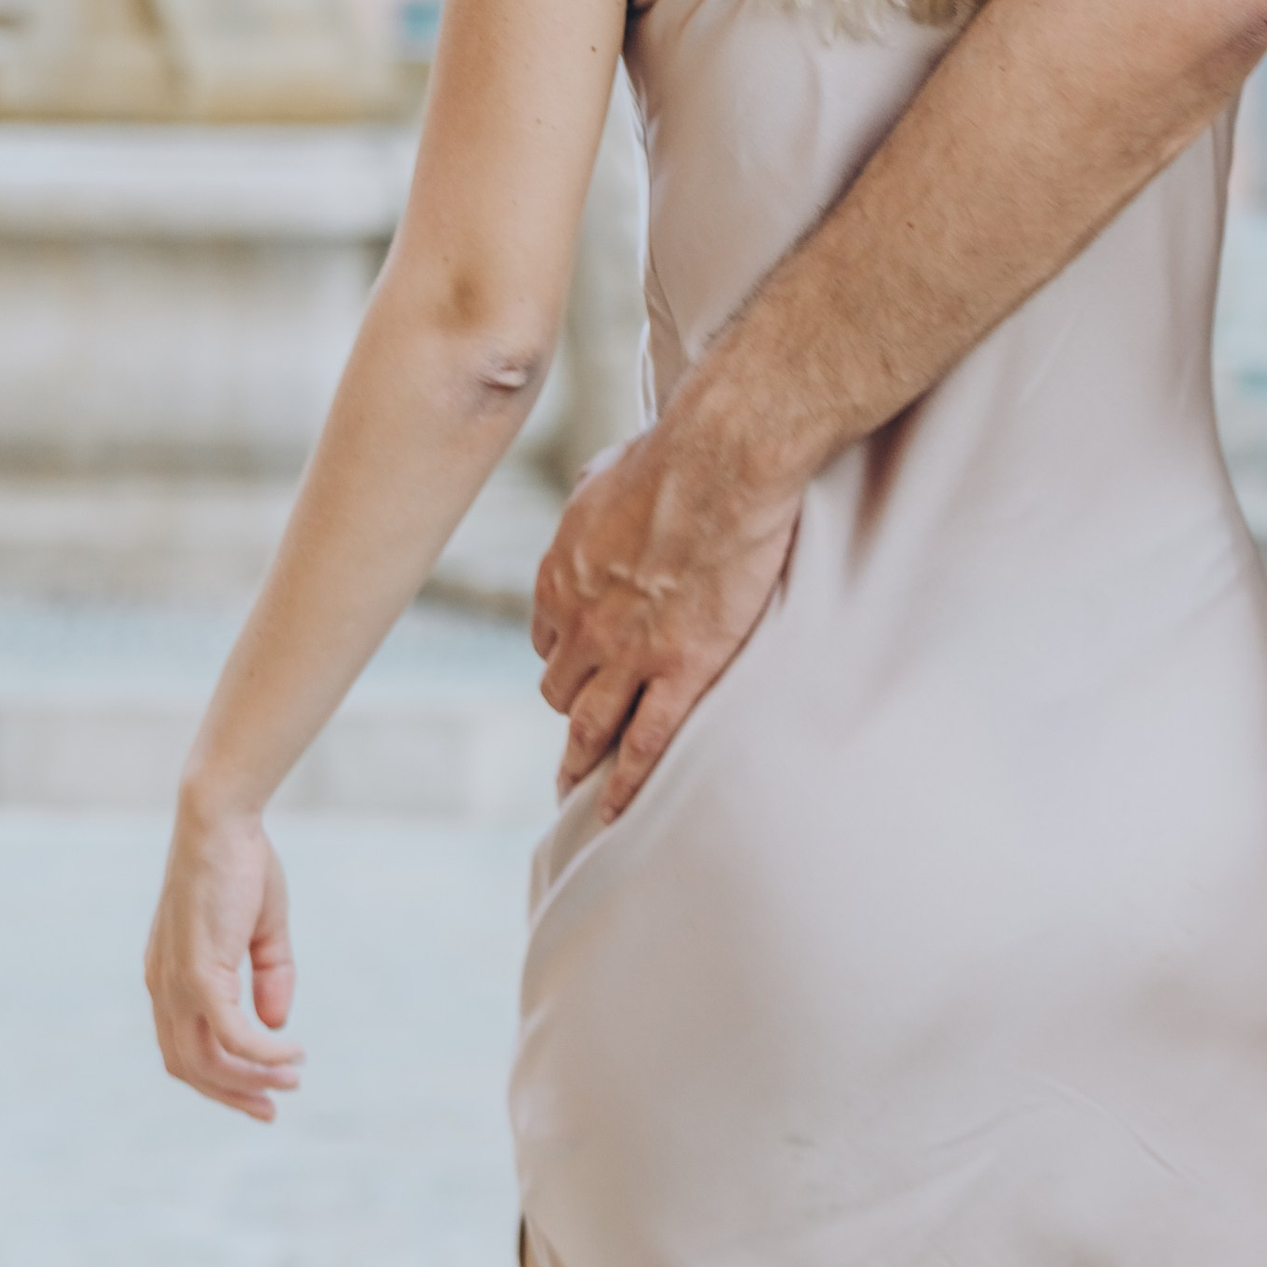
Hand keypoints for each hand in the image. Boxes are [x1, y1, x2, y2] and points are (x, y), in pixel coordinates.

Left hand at [145, 797, 303, 1120]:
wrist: (220, 824)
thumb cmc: (242, 866)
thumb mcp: (261, 933)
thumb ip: (270, 978)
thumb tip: (276, 1023)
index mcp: (171, 977)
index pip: (184, 1048)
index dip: (221, 1078)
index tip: (263, 1092)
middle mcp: (164, 987)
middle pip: (189, 1067)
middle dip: (232, 1094)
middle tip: (273, 1108)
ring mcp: (177, 983)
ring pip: (205, 1060)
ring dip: (249, 1079)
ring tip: (291, 1081)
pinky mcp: (200, 973)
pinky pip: (231, 1034)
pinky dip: (261, 1053)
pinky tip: (293, 1054)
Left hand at [531, 407, 801, 816]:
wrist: (718, 464)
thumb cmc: (671, 456)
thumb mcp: (604, 474)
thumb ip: (594, 499)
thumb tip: (597, 489)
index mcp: (560, 576)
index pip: (548, 638)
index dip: (565, 658)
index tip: (579, 671)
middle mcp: (582, 623)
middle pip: (562, 688)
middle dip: (571, 710)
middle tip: (580, 737)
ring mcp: (629, 654)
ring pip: (590, 725)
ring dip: (580, 761)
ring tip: (576, 792)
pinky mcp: (681, 672)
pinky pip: (644, 744)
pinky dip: (625, 783)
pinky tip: (616, 810)